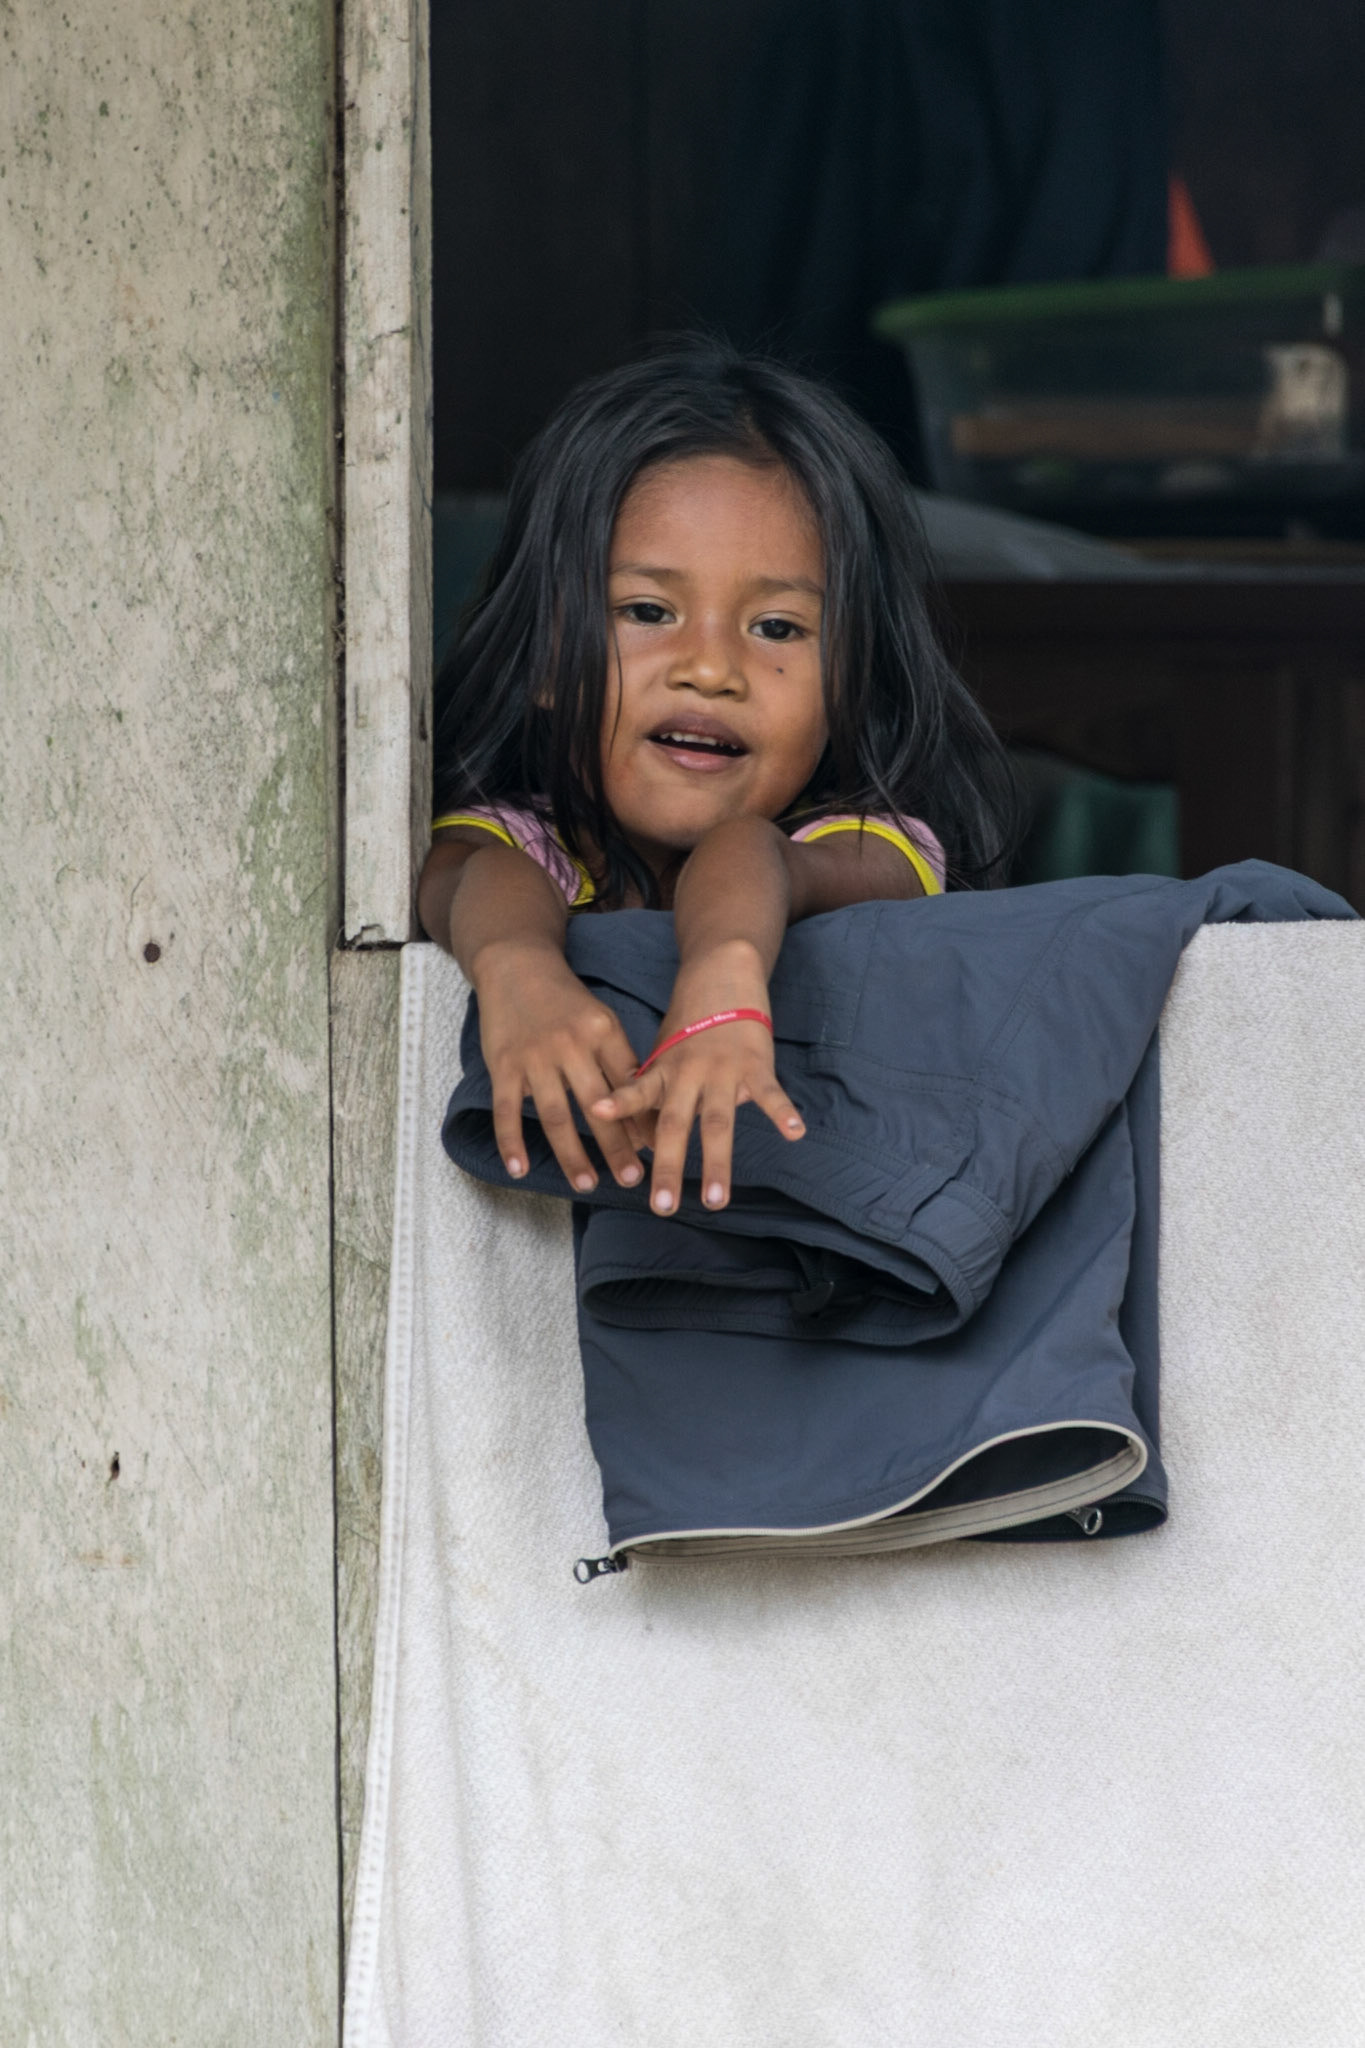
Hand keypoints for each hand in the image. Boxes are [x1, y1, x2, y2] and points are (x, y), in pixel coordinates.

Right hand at [473, 940, 647, 1192]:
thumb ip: (619, 1061)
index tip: (658, 1149)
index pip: (628, 1084)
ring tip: (588, 1184)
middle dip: (616, 1145)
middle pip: (597, 1106)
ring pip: (556, 1115)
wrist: (516, 966)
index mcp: (602, 1032)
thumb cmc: (566, 1001)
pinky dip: (512, 1142)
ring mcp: (535, 1057)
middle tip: (632, 1179)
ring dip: (572, 1154)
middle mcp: (570, 1045)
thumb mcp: (601, 1020)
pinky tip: (521, 1171)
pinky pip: (508, 1110)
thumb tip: (644, 1110)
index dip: (644, 1118)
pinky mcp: (504, 1065)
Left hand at [590, 946, 804, 1213]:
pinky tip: (795, 1133)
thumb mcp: (663, 1052)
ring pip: (718, 1124)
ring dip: (717, 1165)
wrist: (722, 974)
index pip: (636, 1091)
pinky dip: (782, 1113)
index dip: (617, 1104)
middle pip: (675, 1125)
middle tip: (661, 1206)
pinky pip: (770, 1094)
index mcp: (664, 1070)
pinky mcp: (755, 1064)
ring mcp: (722, 1070)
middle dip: (667, 1167)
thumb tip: (638, 1136)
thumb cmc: (689, 1023)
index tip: (595, 1114)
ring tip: (715, 1202)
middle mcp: (689, 1074)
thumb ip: (654, 1091)